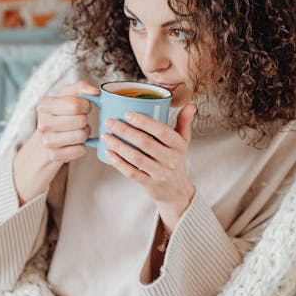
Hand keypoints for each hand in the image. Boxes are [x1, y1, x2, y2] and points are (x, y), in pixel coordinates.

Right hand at [13, 80, 97, 203]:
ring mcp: (47, 141)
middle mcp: (43, 124)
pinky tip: (75, 142)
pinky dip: (82, 146)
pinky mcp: (54, 155)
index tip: (83, 107)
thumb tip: (95, 91)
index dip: (86, 105)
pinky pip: (80, 150)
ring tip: (78, 130)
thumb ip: (82, 87)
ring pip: (81, 136)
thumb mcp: (68, 95)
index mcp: (45, 105)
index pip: (75, 105)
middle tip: (80, 120)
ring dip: (85, 133)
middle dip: (85, 120)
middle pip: (80, 121)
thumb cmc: (62, 112)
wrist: (49, 135)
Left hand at [102, 103, 196, 231]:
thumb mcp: (183, 141)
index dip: (144, 122)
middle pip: (145, 143)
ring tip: (105, 136)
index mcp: (178, 145)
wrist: (176, 190)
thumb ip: (184, 122)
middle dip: (125, 131)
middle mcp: (171, 159)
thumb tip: (190, 104)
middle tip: (110, 122)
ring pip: (136, 158)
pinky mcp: (149, 184)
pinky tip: (108, 153)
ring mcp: (160, 173)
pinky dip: (118, 162)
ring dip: (118, 146)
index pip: (161, 131)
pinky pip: (131, 172)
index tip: (128, 114)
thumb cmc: (176, 159)